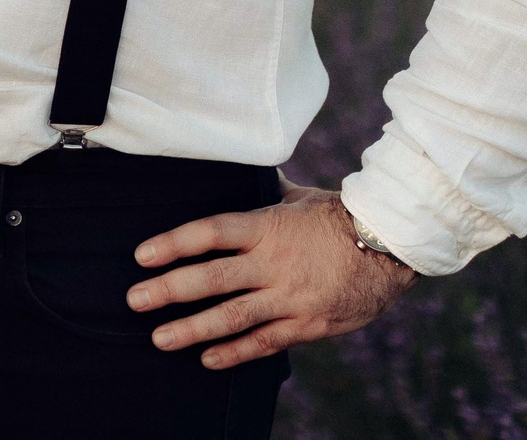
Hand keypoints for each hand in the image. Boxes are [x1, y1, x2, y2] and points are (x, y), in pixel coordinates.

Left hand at [126, 182, 415, 369]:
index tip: (142, 255)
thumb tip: (238, 169)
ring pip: (233, 317)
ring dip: (192, 329)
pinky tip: (208, 358)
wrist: (391, 246)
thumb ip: (262, 193)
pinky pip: (265, 342)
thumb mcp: (298, 197)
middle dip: (169, 291)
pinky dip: (235, 352)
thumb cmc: (339, 216)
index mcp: (268, 226)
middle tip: (135, 299)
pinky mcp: (308, 324)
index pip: (210, 233)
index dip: (174, 243)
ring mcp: (290, 297)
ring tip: (160, 338)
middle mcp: (274, 263)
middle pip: (212, 279)